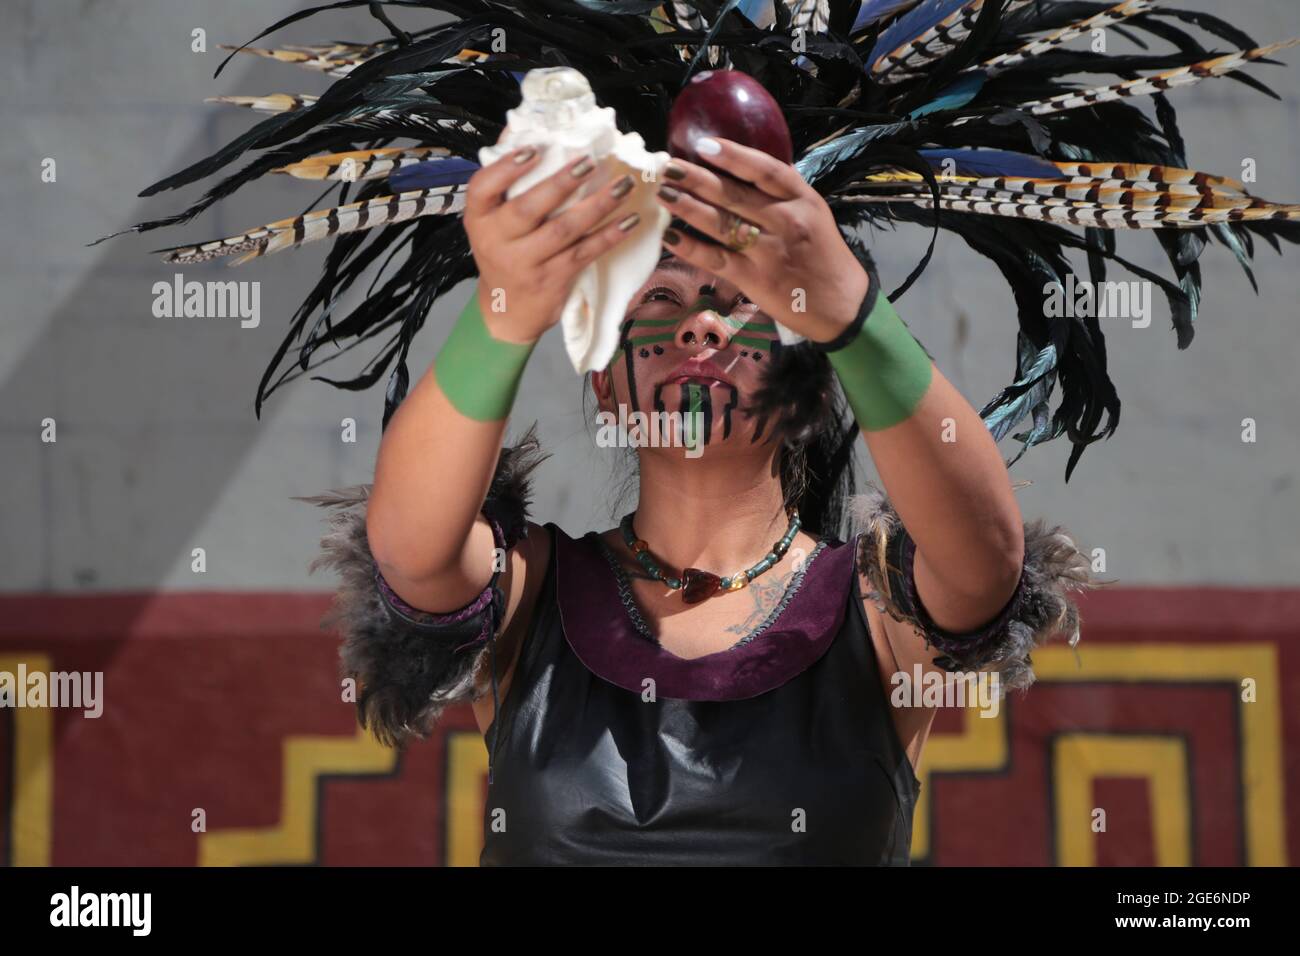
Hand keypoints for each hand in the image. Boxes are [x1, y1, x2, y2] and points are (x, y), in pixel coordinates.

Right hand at [463, 147, 643, 343]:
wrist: (507, 311)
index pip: (483, 188)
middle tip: (590, 162)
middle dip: (561, 183)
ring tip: (622, 185)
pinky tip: (630, 220)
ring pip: (563, 230)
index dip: (506, 167)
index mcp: (480, 219)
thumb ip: (504, 179)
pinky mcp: (554, 279)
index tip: (534, 148)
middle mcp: (497, 242)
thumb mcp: (492, 220)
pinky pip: (585, 252)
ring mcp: (526, 263)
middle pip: (528, 208)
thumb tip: (520, 127)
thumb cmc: (504, 251)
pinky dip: (609, 236)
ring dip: (596, 206)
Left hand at [653, 137, 869, 343]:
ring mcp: (768, 251)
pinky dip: (692, 247)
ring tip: (663, 193)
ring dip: (688, 207)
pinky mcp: (755, 279)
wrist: (842, 305)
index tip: (704, 144)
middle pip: (735, 195)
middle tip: (668, 166)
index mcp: (802, 200)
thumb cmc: (823, 256)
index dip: (734, 155)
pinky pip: (716, 259)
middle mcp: (786, 221)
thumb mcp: (813, 214)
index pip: (766, 170)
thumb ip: (781, 194)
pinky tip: (670, 236)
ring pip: (721, 223)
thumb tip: (739, 169)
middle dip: (696, 178)